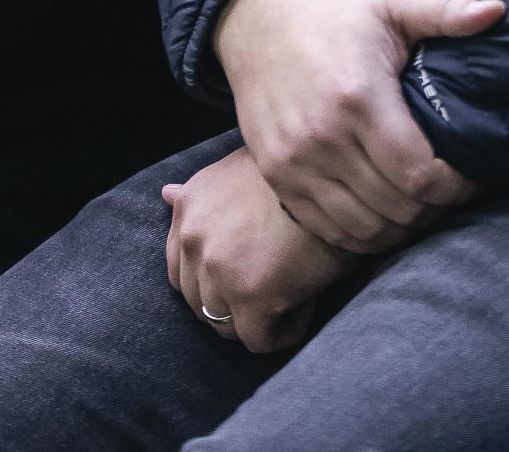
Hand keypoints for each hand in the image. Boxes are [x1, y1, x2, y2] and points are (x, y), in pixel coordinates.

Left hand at [164, 146, 365, 354]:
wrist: (342, 169)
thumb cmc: (301, 168)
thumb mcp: (242, 169)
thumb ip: (204, 193)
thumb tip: (166, 194)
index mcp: (191, 205)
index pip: (181, 269)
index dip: (219, 276)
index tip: (254, 265)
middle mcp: (194, 236)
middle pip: (202, 302)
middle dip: (237, 301)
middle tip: (278, 280)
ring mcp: (219, 269)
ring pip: (227, 325)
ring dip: (260, 316)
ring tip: (295, 288)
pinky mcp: (251, 296)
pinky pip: (260, 341)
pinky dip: (286, 330)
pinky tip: (309, 299)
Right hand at [212, 0, 503, 250]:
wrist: (261, 23)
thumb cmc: (340, 16)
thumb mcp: (393, 3)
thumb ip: (446, 12)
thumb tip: (498, 12)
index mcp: (359, 97)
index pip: (418, 173)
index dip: (454, 186)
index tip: (473, 176)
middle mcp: (323, 138)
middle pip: (396, 207)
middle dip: (434, 208)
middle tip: (453, 194)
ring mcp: (295, 164)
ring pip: (364, 228)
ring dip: (402, 227)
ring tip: (424, 206)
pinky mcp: (276, 179)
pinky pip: (329, 231)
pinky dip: (363, 235)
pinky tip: (385, 215)